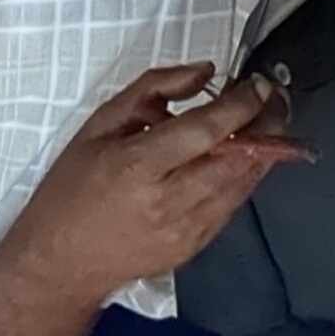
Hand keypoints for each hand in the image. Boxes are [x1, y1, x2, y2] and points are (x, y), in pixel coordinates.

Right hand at [0, 65, 311, 308]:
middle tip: (273, 97)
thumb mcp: (99, 125)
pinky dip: (245, 177)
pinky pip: (233, 204)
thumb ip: (152, 90)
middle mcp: (168, 201)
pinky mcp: (195, 246)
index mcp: (137, 166)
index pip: (205, 130)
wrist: (61, 262)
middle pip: (238, 158)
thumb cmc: (72, 188)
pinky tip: (244, 157)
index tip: (256, 84)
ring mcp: (186, 229)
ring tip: (268, 121)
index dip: (240, 104)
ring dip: (264, 149)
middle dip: (268, 123)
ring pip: (244, 184)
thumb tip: (204, 73)